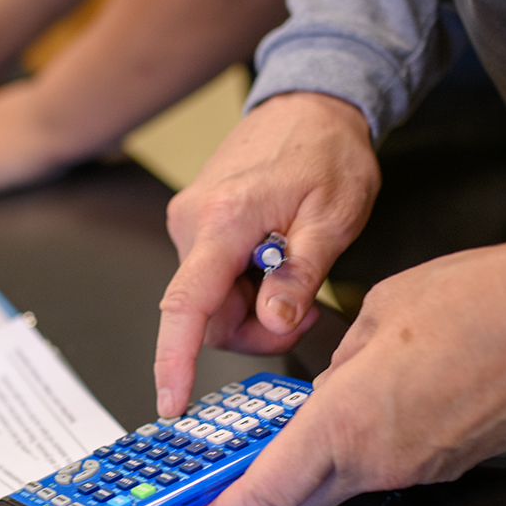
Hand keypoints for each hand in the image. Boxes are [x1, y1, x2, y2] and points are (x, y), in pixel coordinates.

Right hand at [154, 92, 380, 417]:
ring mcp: (190, 221)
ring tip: (295, 277)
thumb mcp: (334, 217)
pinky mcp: (196, 222)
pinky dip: (243, 287)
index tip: (171, 402)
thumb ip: (300, 275)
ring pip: (209, 301)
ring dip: (252, 308)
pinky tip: (274, 261)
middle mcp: (193, 222)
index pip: (186, 306)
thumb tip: (275, 320)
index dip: (174, 362)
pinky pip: (212, 279)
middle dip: (252, 329)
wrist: (311, 104)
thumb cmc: (327, 151)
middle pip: (204, 316)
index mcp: (223, 221)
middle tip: (301, 311)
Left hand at [182, 216, 505, 505]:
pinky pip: (388, 470)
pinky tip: (357, 422)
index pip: (269, 489)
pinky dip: (359, 456)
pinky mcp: (450, 464)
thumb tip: (331, 383)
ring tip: (286, 443)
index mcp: (347, 421)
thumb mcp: (375, 314)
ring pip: (345, 484)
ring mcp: (420, 469)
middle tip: (229, 484)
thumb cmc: (479, 302)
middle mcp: (381, 459)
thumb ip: (338, 361)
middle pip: (301, 498)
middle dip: (259, 496)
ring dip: (310, 472)